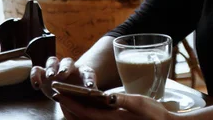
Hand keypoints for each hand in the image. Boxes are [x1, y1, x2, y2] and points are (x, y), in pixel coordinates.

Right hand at [31, 56, 96, 97]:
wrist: (66, 91)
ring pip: (52, 61)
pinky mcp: (43, 74)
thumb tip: (97, 100)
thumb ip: (89, 96)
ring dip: (51, 68)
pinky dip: (35, 76)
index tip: (90, 87)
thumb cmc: (77, 93)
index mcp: (82, 72)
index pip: (87, 73)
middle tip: (62, 74)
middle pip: (67, 62)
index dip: (89, 80)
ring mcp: (55, 69)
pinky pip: (37, 70)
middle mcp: (68, 68)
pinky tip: (37, 86)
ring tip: (50, 76)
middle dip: (65, 68)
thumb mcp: (84, 96)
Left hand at [54, 92, 179, 119]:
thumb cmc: (153, 113)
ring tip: (66, 98)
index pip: (84, 112)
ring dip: (74, 110)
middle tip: (58, 94)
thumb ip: (122, 100)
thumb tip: (106, 96)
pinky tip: (84, 104)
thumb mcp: (140, 103)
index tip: (58, 94)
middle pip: (81, 119)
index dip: (70, 103)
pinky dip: (84, 113)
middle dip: (68, 107)